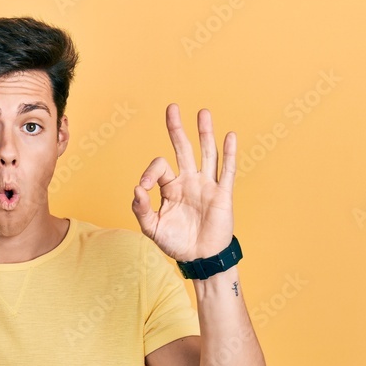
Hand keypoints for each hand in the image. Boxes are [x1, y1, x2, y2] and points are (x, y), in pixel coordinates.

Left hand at [131, 104, 235, 260]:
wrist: (200, 257)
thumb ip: (141, 209)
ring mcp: (207, 185)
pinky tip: (229, 136)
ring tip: (202, 112)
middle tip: (171, 108)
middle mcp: (189, 181)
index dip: (150, 172)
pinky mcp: (222, 194)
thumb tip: (137, 188)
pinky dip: (229, 154)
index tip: (144, 186)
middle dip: (176, 129)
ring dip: (205, 133)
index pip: (160, 167)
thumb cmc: (176, 242)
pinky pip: (227, 171)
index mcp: (171, 187)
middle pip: (183, 149)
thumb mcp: (152, 228)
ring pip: (206, 154)